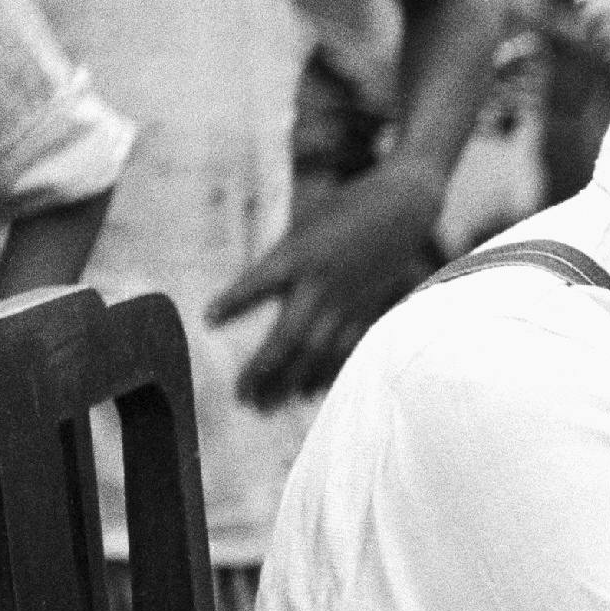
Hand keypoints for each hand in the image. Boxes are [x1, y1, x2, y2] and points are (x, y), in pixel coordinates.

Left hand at [209, 161, 442, 407]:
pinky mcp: (368, 307)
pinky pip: (347, 349)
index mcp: (299, 254)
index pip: (259, 282)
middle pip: (289, 335)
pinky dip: (328, 373)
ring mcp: (347, 299)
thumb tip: (250, 286)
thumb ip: (282, 255)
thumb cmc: (344, 207)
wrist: (400, 205)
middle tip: (242, 396)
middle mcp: (321, 283)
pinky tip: (310, 392)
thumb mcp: (304, 220)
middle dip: (264, 368)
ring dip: (292, 381)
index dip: (234, 301)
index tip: (209, 319)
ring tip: (268, 405)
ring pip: (317, 351)